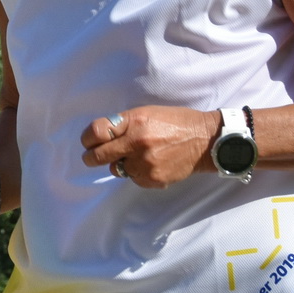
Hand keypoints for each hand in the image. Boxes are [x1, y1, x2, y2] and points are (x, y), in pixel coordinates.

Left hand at [80, 107, 217, 187]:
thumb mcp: (147, 113)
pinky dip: (136, 172)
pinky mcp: (153, 179)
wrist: (205, 140)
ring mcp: (145, 163)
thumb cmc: (175, 122)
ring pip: (115, 169)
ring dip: (119, 163)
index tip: (87, 141)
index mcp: (134, 122)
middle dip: (90, 157)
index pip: (97, 132)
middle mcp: (137, 143)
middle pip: (98, 156)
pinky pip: (133, 178)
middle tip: (90, 157)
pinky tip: (150, 163)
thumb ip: (123, 124)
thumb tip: (99, 137)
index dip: (88, 138)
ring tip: (134, 155)